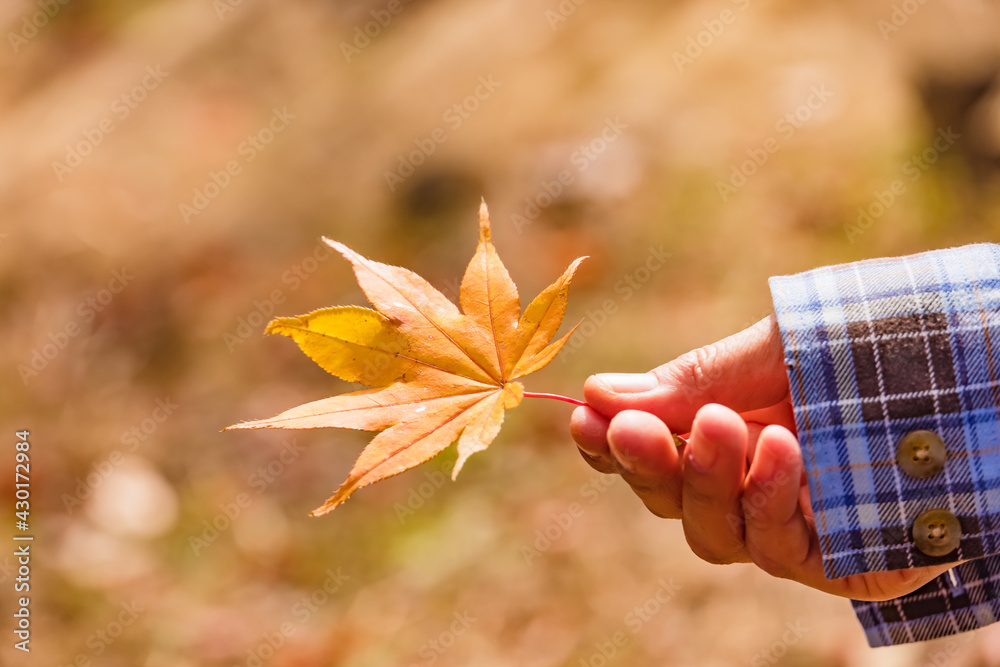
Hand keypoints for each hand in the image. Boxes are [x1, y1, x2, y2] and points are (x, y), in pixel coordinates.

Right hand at [570, 315, 955, 600]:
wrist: (968, 361)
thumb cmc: (866, 345)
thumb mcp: (769, 350)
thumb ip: (690, 379)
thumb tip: (595, 392)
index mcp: (726, 431)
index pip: (648, 454)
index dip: (609, 445)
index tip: (581, 419)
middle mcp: (750, 484)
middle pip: (670, 502)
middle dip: (648, 465)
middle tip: (632, 428)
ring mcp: (792, 526)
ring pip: (713, 535)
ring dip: (707, 481)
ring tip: (721, 426)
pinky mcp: (841, 561)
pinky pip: (781, 551)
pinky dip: (769, 501)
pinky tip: (777, 451)